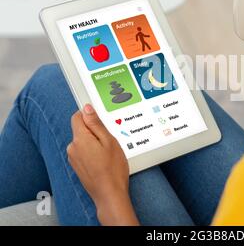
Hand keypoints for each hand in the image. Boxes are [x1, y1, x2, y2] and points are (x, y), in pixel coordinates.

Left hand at [67, 104, 137, 224]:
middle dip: (94, 130)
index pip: (77, 116)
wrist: (109, 194)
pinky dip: (92, 152)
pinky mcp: (77, 166)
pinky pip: (83, 151)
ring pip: (83, 140)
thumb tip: (87, 108)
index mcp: (80, 139)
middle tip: (109, 140)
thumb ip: (96, 123)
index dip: (89, 114)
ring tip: (108, 153)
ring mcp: (73, 158)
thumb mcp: (109, 141)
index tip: (100, 119)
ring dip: (94, 142)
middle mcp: (73, 148)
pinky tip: (103, 160)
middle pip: (81, 129)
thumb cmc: (112, 170)